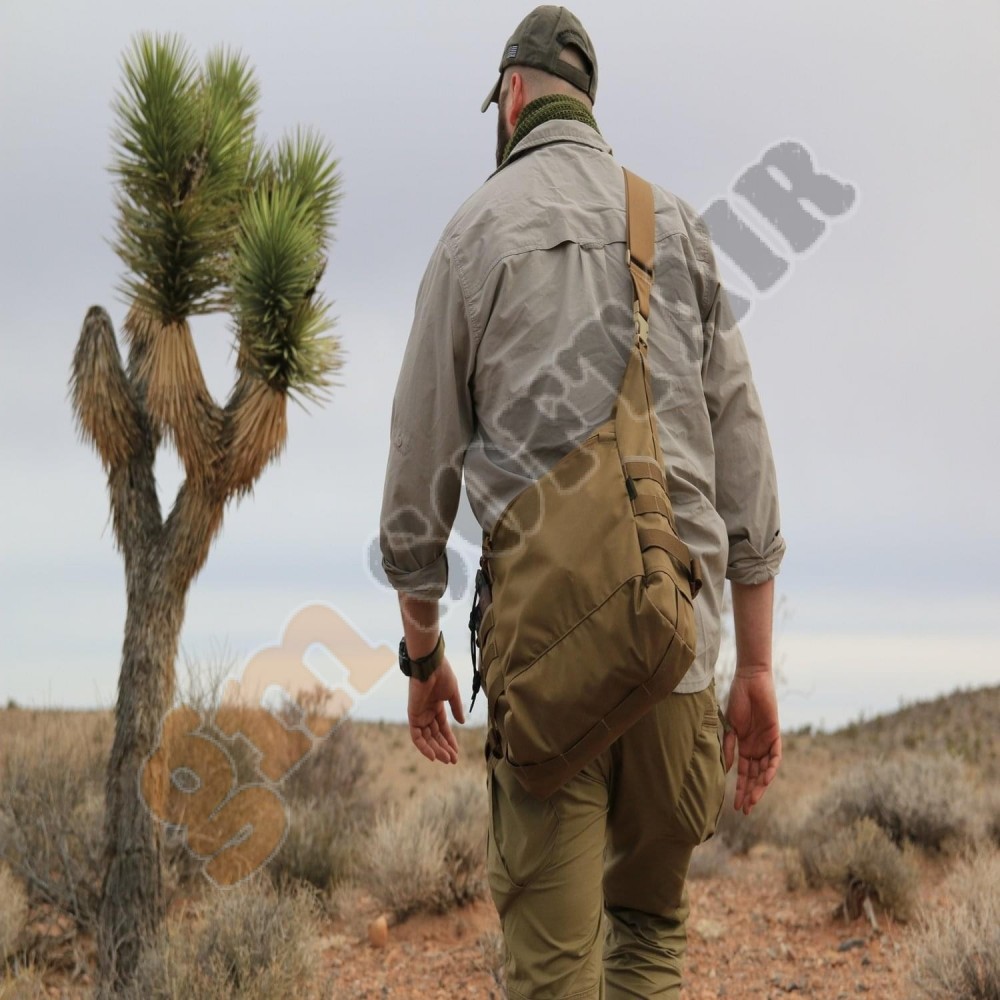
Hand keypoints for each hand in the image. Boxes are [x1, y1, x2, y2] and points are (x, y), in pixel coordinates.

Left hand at [408, 658, 465, 763]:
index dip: (450, 740)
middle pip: (435, 736)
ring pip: (426, 739)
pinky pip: (416, 736)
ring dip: (436, 750)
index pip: (442, 728)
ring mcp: (419, 715)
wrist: (431, 665)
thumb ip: (456, 708)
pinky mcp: (413, 716)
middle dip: (444, 748)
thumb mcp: (452, 694)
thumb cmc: (442, 674)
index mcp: (436, 706)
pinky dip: (423, 747)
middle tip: (453, 760)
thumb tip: (462, 723)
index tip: (457, 752)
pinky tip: (433, 755)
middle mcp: (427, 712)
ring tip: (447, 759)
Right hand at [723, 669, 781, 814]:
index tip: (735, 806)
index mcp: (745, 746)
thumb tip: (727, 769)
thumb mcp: (730, 726)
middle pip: (755, 776)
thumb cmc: (737, 700)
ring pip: (765, 770)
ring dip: (760, 785)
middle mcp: (757, 748)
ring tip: (753, 800)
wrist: (749, 681)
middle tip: (745, 810)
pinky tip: (765, 779)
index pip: (744, 773)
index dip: (740, 789)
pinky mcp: (775, 735)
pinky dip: (771, 768)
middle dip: (750, 793)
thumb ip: (730, 747)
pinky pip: (775, 756)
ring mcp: (766, 743)